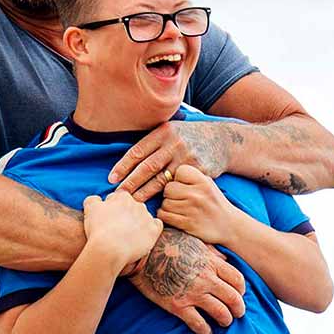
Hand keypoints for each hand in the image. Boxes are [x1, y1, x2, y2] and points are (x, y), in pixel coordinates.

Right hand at [82, 191, 161, 270]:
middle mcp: (138, 204)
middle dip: (127, 215)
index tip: (110, 218)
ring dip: (138, 223)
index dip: (114, 208)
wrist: (109, 249)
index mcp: (123, 197)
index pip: (120, 198)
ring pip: (145, 217)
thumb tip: (97, 199)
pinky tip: (143, 236)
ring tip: (128, 236)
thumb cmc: (98, 229)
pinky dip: (152, 229)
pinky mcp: (153, 231)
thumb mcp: (90, 209)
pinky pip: (157, 225)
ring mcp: (147, 217)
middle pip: (133, 207)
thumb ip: (93, 199)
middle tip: (118, 228)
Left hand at [109, 121, 247, 200]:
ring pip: (161, 179)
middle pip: (147, 166)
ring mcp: (187, 157)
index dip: (123, 166)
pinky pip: (178, 186)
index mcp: (164, 132)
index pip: (138, 151)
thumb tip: (127, 159)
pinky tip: (156, 203)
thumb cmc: (189, 137)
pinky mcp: (198, 171)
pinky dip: (165, 195)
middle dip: (131, 182)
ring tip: (133, 202)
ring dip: (145, 192)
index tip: (111, 179)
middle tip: (118, 195)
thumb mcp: (171, 131)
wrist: (221, 140)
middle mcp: (175, 143)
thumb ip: (152, 142)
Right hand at [127, 228, 247, 333]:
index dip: (242, 290)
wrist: (143, 254)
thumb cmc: (167, 243)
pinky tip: (206, 331)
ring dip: (226, 320)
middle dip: (239, 309)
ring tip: (224, 322)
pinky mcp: (178, 305)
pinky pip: (198, 323)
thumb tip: (225, 260)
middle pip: (233, 298)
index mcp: (210, 263)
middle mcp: (206, 279)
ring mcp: (192, 293)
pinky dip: (205, 330)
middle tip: (238, 314)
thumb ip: (211, 252)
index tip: (240, 294)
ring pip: (220, 313)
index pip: (237, 280)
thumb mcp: (194, 242)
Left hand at [158, 165, 245, 245]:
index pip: (179, 171)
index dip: (178, 179)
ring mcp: (192, 209)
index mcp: (203, 181)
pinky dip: (166, 217)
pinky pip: (165, 216)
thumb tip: (167, 173)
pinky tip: (174, 217)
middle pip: (168, 188)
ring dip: (168, 207)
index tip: (184, 186)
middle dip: (171, 195)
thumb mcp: (208, 184)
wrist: (229, 226)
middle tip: (179, 200)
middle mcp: (197, 194)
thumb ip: (192, 177)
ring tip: (179, 209)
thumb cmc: (214, 203)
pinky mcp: (187, 223)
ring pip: (165, 203)